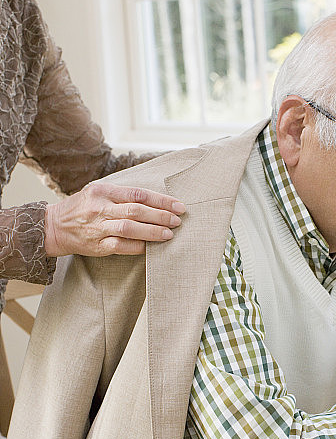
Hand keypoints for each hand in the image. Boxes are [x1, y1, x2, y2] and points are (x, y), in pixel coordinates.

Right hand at [44, 182, 185, 256]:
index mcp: (103, 191)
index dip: (161, 200)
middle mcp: (100, 208)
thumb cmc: (83, 208)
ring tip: (169, 233)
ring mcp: (98, 227)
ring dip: (153, 231)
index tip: (178, 205)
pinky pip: (121, 246)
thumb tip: (155, 199)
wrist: (54, 226)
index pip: (138, 194)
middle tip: (178, 220)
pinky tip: (152, 247)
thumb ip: (122, 194)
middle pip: (136, 210)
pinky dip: (139, 246)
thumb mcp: (98, 192)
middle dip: (161, 215)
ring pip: (130, 228)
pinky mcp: (96, 245)